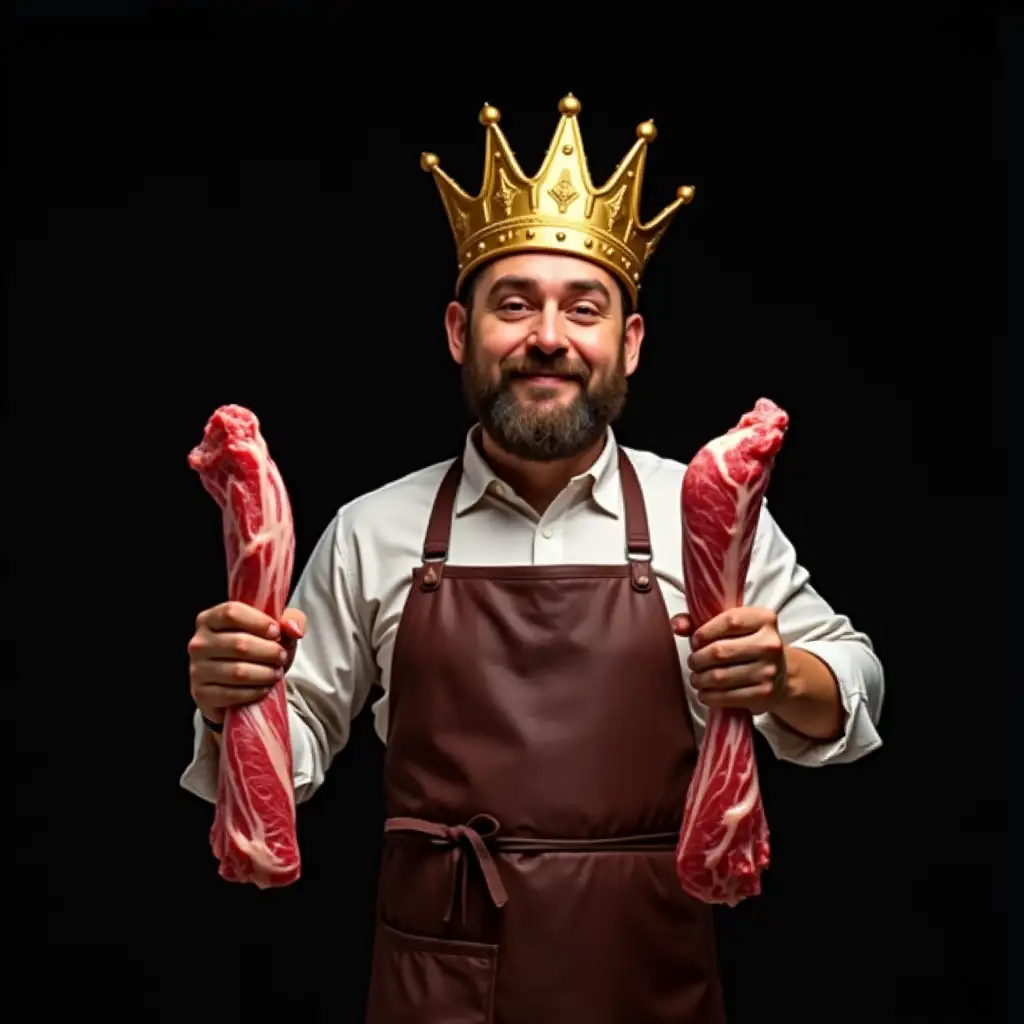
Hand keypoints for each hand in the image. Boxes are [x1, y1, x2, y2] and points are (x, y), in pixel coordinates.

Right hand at [187, 601, 306, 724]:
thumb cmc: (256, 650)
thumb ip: (290, 619)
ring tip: (276, 673)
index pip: (232, 612)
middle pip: (239, 643)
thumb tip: (293, 628)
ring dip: (265, 674)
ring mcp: (196, 669)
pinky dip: (254, 692)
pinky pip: (232, 693)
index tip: (277, 632)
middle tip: (282, 657)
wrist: (236, 686)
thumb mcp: (274, 630)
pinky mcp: (201, 694)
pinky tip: (264, 688)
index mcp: (210, 619)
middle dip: (269, 652)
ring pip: (238, 671)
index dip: (259, 622)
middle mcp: (198, 642)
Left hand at [671, 607, 788, 714]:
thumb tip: (676, 625)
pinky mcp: (765, 693)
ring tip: (696, 678)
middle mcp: (770, 643)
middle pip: (720, 651)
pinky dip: (710, 696)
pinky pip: (728, 697)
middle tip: (693, 662)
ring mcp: (769, 670)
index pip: (730, 621)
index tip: (695, 641)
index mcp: (764, 619)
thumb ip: (698, 620)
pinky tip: (705, 693)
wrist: (779, 672)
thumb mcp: (728, 625)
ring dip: (700, 679)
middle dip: (698, 659)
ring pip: (720, 676)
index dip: (705, 632)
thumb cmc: (745, 643)